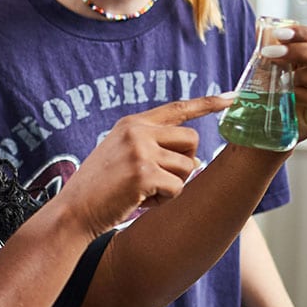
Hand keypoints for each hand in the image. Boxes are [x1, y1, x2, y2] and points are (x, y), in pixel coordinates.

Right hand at [58, 94, 233, 236]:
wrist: (74, 210)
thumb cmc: (100, 188)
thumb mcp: (121, 154)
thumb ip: (152, 146)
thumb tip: (195, 159)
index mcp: (132, 123)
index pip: (177, 108)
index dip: (207, 103)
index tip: (232, 96)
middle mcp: (137, 131)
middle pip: (192, 140)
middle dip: (186, 163)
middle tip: (161, 179)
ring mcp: (140, 151)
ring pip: (188, 167)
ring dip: (173, 186)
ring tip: (144, 192)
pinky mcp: (144, 173)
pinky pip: (177, 188)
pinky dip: (163, 201)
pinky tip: (140, 202)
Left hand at [261, 25, 306, 141]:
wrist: (270, 127)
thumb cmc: (273, 93)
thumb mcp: (268, 69)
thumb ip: (268, 49)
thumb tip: (260, 27)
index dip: (302, 33)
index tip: (279, 34)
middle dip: (300, 51)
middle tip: (271, 53)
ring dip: (305, 74)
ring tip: (283, 79)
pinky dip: (305, 94)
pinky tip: (289, 94)